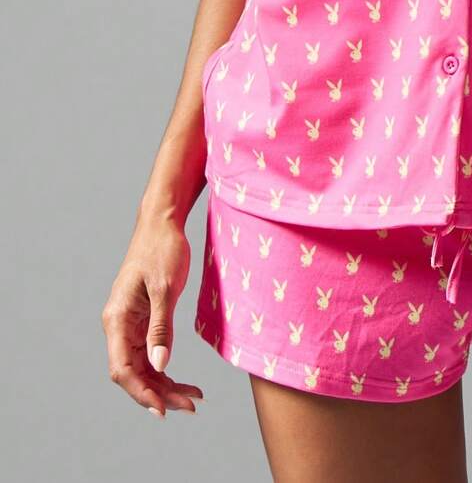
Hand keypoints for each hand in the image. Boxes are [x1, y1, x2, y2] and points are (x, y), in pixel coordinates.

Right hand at [101, 213, 203, 417]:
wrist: (162, 224)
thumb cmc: (163, 250)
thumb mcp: (165, 288)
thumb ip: (161, 328)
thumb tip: (160, 365)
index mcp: (117, 319)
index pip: (122, 369)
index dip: (141, 393)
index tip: (163, 409)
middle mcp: (118, 326)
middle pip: (133, 373)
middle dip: (159, 393)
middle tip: (190, 405)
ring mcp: (130, 325)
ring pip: (143, 367)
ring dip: (164, 386)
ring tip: (193, 398)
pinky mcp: (143, 321)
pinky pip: (150, 353)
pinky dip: (166, 369)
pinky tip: (184, 382)